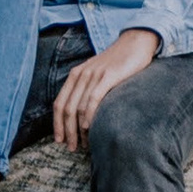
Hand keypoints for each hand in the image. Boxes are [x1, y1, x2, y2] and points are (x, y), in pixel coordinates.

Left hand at [52, 26, 160, 148]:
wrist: (135, 43)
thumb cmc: (117, 62)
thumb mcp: (96, 73)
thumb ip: (86, 89)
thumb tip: (80, 116)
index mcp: (75, 74)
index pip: (59, 103)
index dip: (57, 124)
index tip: (59, 140)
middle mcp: (81, 74)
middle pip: (67, 109)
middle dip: (67, 131)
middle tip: (72, 148)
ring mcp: (94, 75)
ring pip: (79, 107)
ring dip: (78, 130)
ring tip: (83, 144)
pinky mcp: (108, 76)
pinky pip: (93, 99)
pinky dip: (89, 116)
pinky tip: (90, 128)